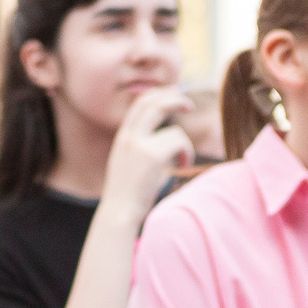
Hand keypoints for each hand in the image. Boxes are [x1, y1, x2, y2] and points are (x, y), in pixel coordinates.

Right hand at [105, 87, 198, 214]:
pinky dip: (187, 154)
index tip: (174, 95)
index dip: (160, 95)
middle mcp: (128, 139)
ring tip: (181, 161)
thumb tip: (169, 135)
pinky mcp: (153, 156)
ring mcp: (139, 146)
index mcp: (122, 139)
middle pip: (154, 103)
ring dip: (184, 145)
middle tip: (189, 105)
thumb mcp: (130, 164)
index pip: (140, 104)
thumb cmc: (128, 194)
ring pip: (174, 131)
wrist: (118, 213)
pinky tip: (181, 166)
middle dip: (175, 99)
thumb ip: (145, 147)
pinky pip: (181, 143)